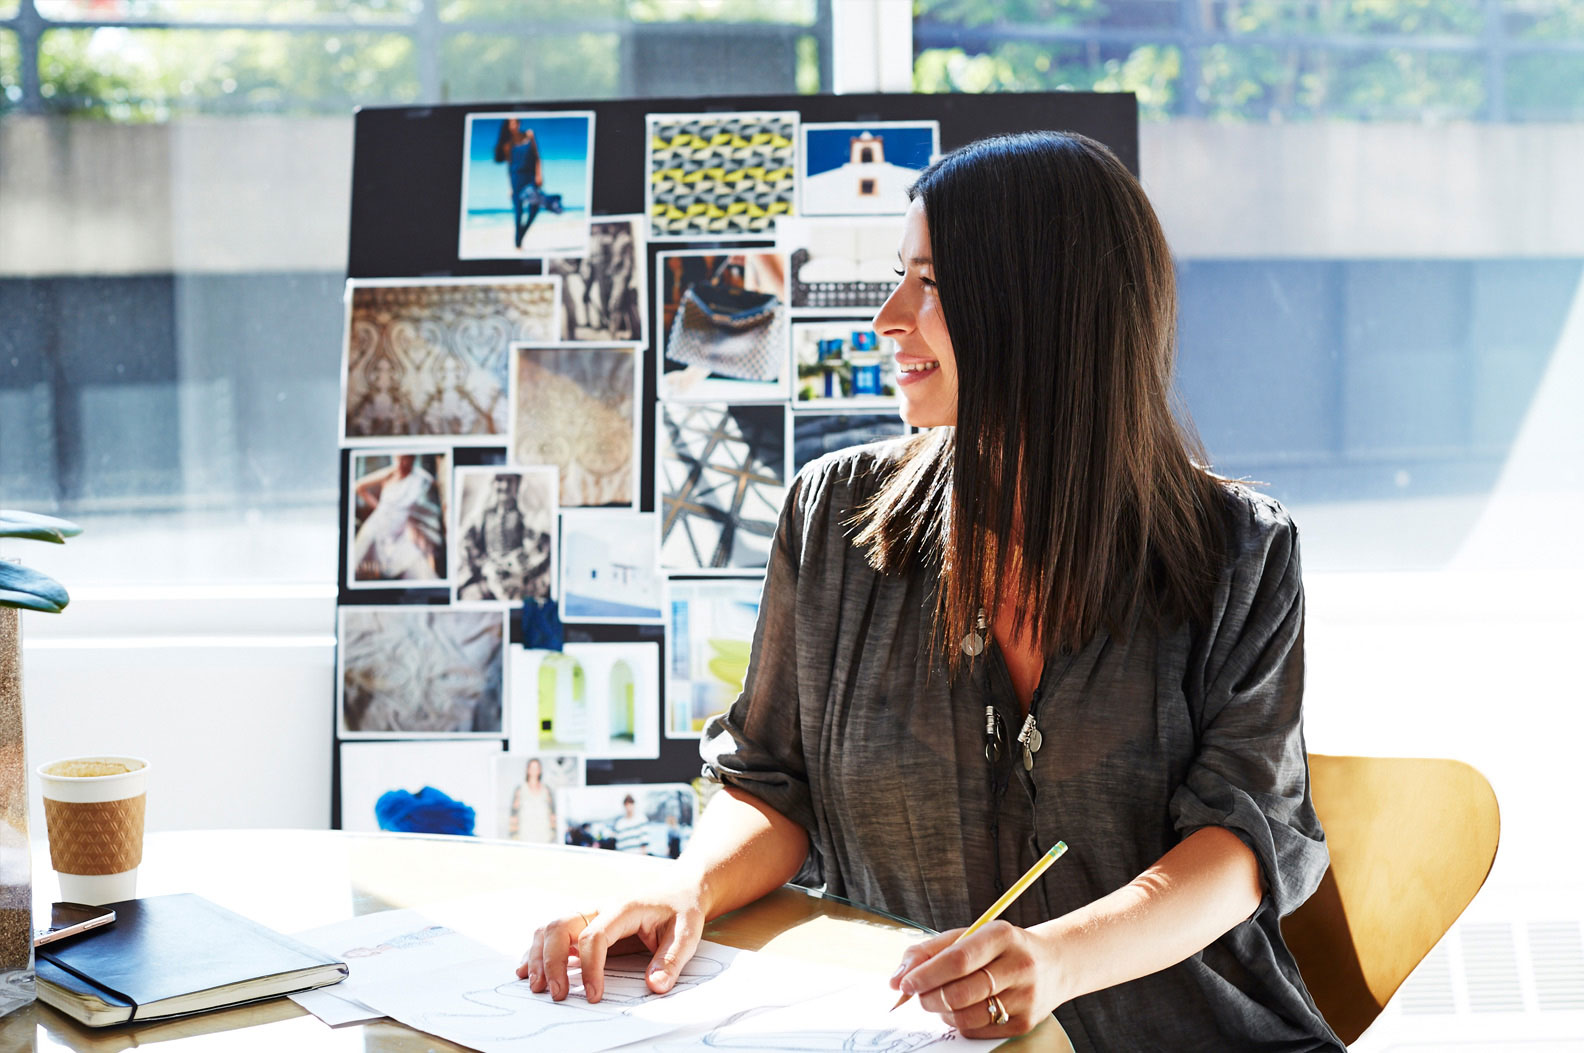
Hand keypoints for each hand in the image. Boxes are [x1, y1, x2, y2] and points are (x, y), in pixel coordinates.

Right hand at [516, 883, 707, 1003]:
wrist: (679, 890)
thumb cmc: (682, 910)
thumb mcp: (687, 933)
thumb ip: (671, 959)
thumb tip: (654, 986)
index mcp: (622, 907)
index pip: (594, 935)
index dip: (590, 968)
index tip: (595, 996)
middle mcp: (599, 907)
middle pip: (561, 926)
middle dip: (552, 961)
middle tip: (558, 995)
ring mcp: (589, 914)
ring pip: (550, 927)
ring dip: (539, 955)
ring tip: (536, 986)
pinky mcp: (585, 924)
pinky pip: (553, 933)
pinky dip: (537, 950)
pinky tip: (526, 968)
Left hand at [890, 921, 1064, 1038]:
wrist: (1053, 964)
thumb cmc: (1000, 948)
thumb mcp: (969, 936)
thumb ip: (929, 951)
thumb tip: (897, 978)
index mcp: (1002, 935)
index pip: (958, 959)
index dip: (926, 974)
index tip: (905, 983)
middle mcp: (1018, 966)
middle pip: (960, 992)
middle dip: (929, 997)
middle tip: (918, 995)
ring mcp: (1025, 997)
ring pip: (967, 1016)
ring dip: (942, 1012)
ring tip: (939, 1000)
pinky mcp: (1025, 1022)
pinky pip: (978, 1030)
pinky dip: (959, 1022)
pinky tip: (960, 1009)